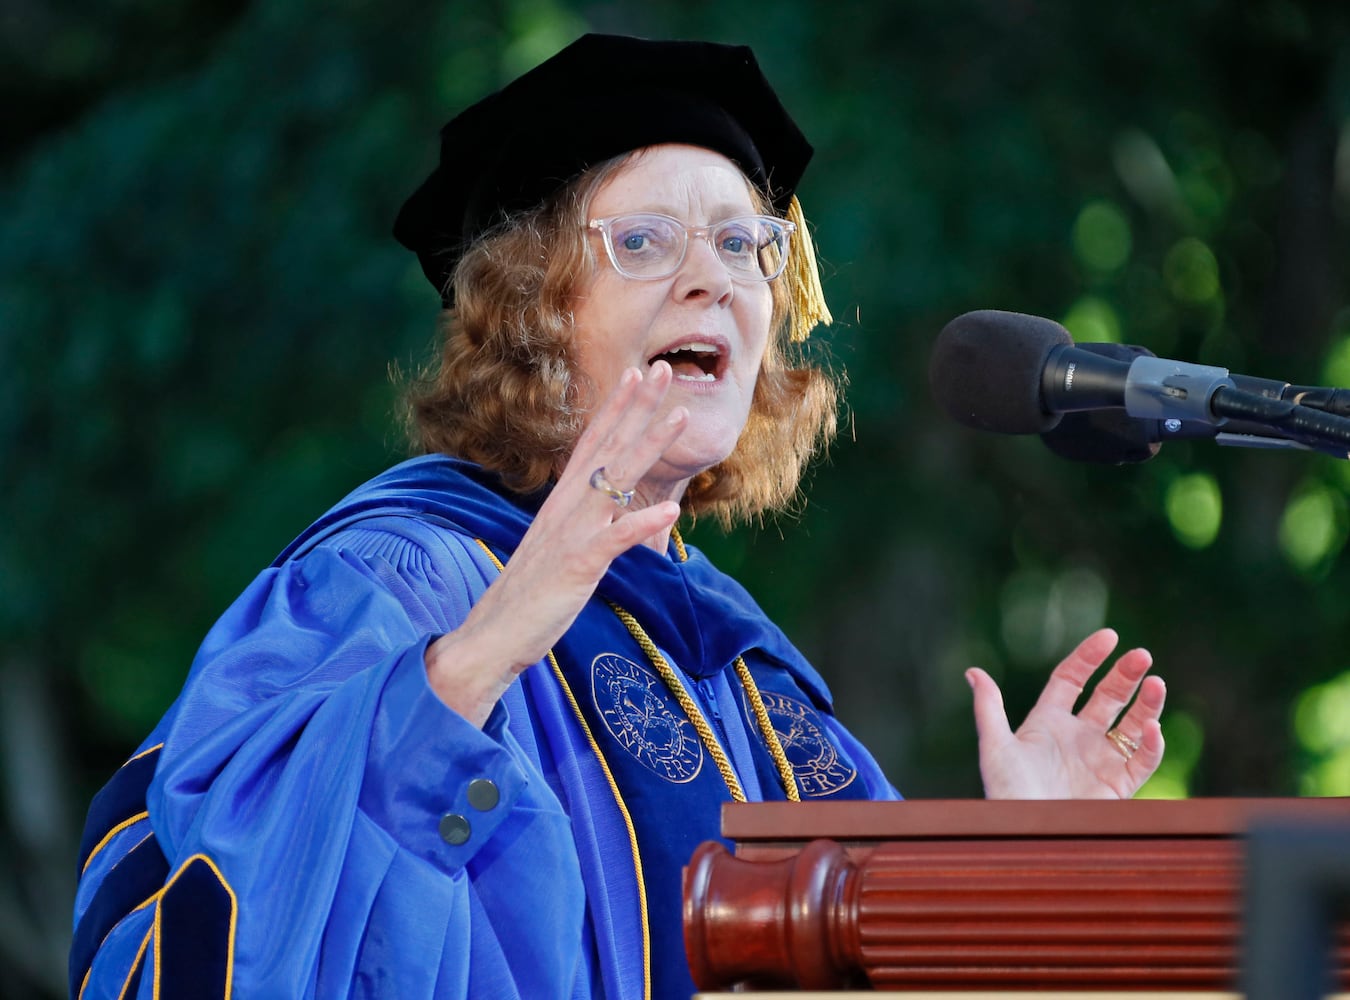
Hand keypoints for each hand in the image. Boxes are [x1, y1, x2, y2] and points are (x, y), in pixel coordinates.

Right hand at [425, 362, 687, 725]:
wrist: (491, 636)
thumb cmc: (526, 600)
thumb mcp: (557, 552)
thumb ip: (582, 527)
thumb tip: (609, 514)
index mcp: (560, 503)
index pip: (591, 444)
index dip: (616, 408)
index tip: (638, 375)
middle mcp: (564, 508)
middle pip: (607, 446)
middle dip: (638, 406)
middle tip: (665, 368)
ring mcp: (570, 533)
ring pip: (615, 479)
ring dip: (650, 445)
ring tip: (682, 417)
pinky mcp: (575, 564)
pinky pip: (613, 539)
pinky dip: (641, 523)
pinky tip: (672, 511)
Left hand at [966, 628, 1164, 798]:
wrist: (1027, 836)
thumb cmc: (1007, 793)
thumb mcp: (996, 747)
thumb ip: (989, 708)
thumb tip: (972, 671)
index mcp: (1048, 721)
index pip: (1071, 678)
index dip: (1089, 656)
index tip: (1110, 636)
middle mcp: (1078, 736)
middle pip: (1108, 696)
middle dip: (1125, 674)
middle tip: (1142, 655)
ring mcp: (1100, 759)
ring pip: (1133, 724)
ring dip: (1147, 704)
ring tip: (1156, 683)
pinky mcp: (1118, 785)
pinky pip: (1142, 760)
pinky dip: (1152, 745)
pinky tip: (1152, 729)